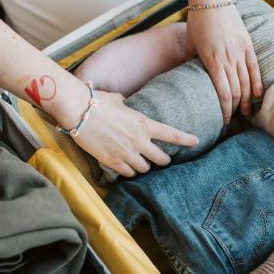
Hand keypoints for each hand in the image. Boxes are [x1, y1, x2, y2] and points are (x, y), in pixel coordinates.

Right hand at [68, 90, 198, 176]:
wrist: (77, 111)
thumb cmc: (97, 101)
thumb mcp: (118, 101)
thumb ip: (127, 106)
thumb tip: (125, 104)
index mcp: (143, 123)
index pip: (171, 134)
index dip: (186, 139)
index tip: (195, 141)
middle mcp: (138, 140)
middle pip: (161, 159)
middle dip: (163, 160)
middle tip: (163, 160)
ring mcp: (126, 153)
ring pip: (144, 169)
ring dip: (144, 167)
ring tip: (140, 162)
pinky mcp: (112, 161)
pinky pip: (128, 173)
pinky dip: (129, 171)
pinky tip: (126, 167)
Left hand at [187, 5, 261, 122]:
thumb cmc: (197, 21)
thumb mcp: (190, 44)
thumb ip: (190, 62)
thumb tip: (188, 78)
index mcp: (212, 61)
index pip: (223, 93)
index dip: (225, 110)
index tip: (224, 120)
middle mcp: (228, 58)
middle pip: (236, 91)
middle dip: (236, 108)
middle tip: (235, 119)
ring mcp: (239, 51)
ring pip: (247, 82)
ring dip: (247, 99)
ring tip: (247, 112)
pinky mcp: (247, 44)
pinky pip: (254, 67)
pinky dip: (257, 82)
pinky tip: (257, 95)